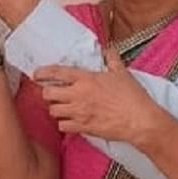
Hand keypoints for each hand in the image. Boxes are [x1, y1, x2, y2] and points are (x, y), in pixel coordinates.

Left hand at [35, 48, 163, 145]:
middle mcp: (79, 95)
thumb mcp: (122, 73)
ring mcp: (79, 112)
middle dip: (47, 93)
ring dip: (56, 109)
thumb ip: (112, 59)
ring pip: (53, 111)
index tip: (37, 74)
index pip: (58, 72)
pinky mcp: (83, 128)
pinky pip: (62, 127)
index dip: (43, 72)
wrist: (140, 120)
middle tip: (53, 93)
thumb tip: (108, 50)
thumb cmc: (133, 97)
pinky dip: (64, 124)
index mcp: (87, 79)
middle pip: (48, 94)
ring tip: (62, 107)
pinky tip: (70, 121)